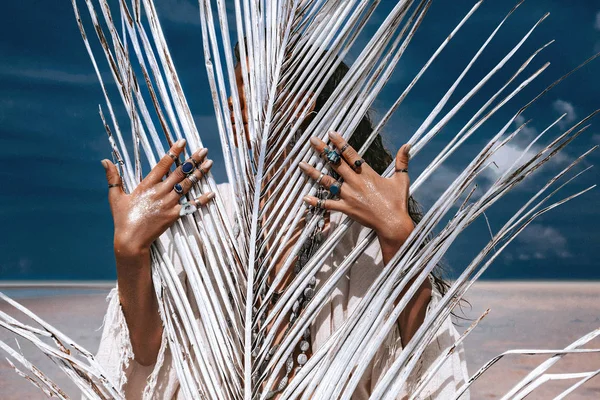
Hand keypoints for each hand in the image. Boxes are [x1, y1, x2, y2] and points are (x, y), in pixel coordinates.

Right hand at [102, 139, 214, 256]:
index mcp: (147, 185)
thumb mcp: (115, 196)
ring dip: (199, 174)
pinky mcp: (174, 215)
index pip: (163, 164)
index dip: (174, 151)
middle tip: (204, 150)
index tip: (183, 141)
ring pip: (187, 185)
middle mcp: (160, 192)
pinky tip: (212, 192)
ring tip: (210, 163)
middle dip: (193, 160)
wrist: (130, 240)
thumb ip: (113, 177)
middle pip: (180, 172)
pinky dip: (202, 199)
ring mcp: (168, 203)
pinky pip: (191, 206)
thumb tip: (105, 160)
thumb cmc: (122, 218)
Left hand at [299, 132, 413, 246]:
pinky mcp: (345, 208)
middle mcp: (355, 182)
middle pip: (335, 163)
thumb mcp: (401, 179)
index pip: (350, 154)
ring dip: (313, 172)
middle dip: (323, 150)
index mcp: (367, 173)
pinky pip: (327, 205)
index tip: (330, 133)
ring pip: (327, 181)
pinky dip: (316, 202)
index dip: (340, 142)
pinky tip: (305, 198)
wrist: (393, 224)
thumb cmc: (398, 202)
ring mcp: (348, 195)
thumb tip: (408, 144)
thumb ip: (402, 161)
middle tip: (312, 140)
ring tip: (301, 164)